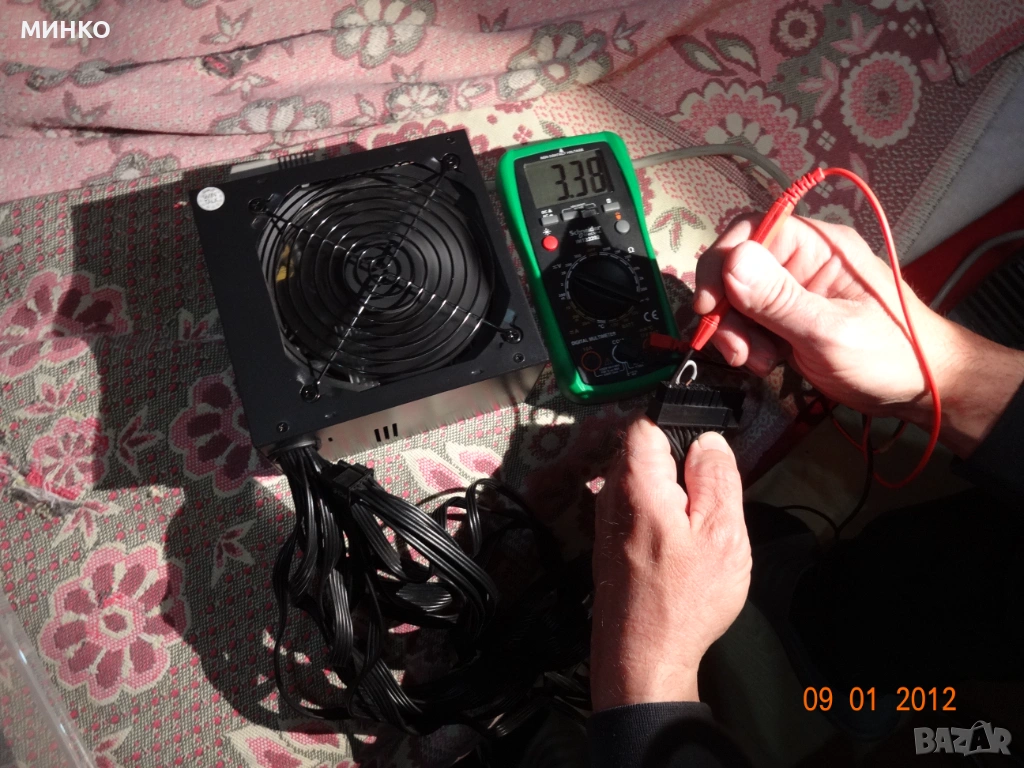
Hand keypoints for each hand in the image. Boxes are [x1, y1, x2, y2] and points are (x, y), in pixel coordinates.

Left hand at [590, 420, 749, 710]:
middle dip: (680, 462)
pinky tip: (682, 548)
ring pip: (642, 483)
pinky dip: (661, 515)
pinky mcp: (610, 546)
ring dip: (672, 493)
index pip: (646, 422)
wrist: (642, 659)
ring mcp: (605, 521)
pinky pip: (637, 510)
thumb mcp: (721, 533)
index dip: (679, 422)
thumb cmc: (685, 598)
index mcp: (635, 480)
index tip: (707, 444)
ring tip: (700, 525)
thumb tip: (709, 439)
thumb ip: (717, 478)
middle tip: (712, 494)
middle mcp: (611, 494)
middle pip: (644, 452)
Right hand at [694, 214, 1023, 455]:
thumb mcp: (830, 330)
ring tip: (760, 363)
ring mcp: (792, 291)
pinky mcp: (786, 320)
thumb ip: (778, 299)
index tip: (709, 306)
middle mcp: (800, 260)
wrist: (922, 392)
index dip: (721, 263)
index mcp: (817, 245)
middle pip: (734, 268)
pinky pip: (748, 323)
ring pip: (735, 300)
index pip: (751, 231)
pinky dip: (746, 346)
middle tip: (736, 350)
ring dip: (735, 334)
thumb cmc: (891, 355)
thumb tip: (730, 260)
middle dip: (726, 310)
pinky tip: (766, 365)